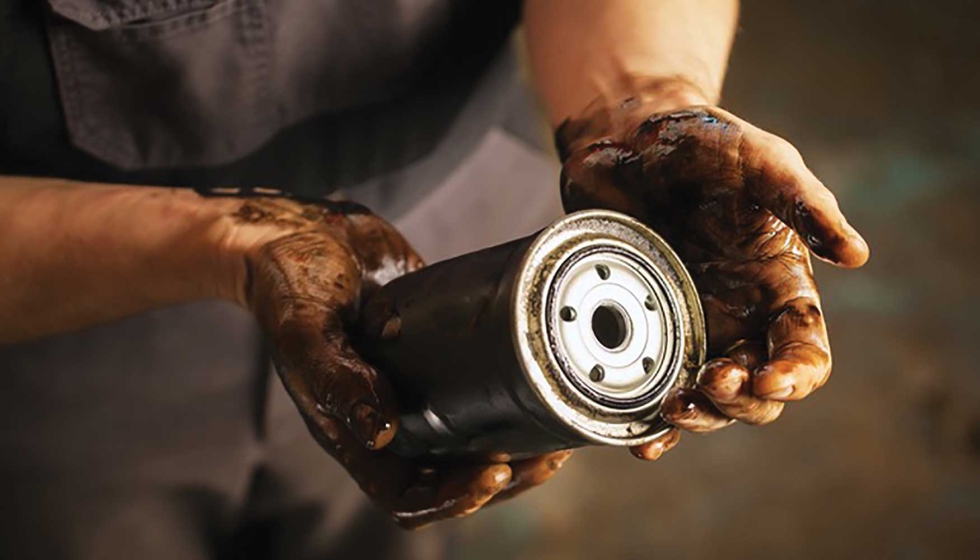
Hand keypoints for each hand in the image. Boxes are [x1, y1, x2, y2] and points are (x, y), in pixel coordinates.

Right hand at [228, 197, 569, 527]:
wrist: (307, 234)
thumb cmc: (289, 285)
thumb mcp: (304, 331)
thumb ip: (337, 379)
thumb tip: (380, 431)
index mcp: (351, 430)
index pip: (405, 495)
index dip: (451, 498)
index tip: (492, 474)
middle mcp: (387, 419)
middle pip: (450, 476)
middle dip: (502, 479)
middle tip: (545, 459)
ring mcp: (416, 388)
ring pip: (472, 441)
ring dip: (515, 448)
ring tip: (558, 436)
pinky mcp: (439, 354)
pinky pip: (480, 390)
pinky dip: (513, 398)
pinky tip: (545, 383)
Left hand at [556, 87, 869, 457]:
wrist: (627, 135)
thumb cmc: (703, 142)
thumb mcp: (761, 161)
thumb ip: (806, 204)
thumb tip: (857, 255)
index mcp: (777, 284)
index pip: (803, 350)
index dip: (794, 376)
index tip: (769, 380)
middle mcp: (738, 315)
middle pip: (757, 392)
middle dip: (741, 402)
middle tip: (712, 382)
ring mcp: (689, 325)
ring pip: (708, 401)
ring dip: (699, 419)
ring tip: (672, 408)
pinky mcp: (642, 326)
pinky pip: (651, 387)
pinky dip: (649, 422)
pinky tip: (639, 440)